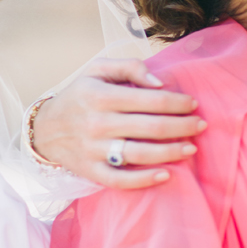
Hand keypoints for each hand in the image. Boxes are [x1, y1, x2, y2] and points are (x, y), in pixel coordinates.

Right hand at [31, 59, 206, 187]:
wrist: (45, 129)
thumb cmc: (80, 96)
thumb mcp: (97, 71)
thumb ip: (130, 67)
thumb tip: (160, 82)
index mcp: (100, 96)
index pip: (150, 100)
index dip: (177, 103)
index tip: (193, 104)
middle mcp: (97, 123)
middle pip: (151, 128)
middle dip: (182, 126)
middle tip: (201, 125)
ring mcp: (94, 150)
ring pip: (140, 154)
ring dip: (171, 152)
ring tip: (191, 148)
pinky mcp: (91, 171)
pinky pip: (121, 180)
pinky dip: (144, 180)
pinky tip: (166, 175)